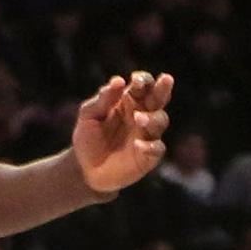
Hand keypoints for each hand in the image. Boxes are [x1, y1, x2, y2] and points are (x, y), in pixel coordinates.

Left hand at [71, 72, 173, 194]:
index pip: (143, 85)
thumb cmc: (88, 139)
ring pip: (161, 120)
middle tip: (166, 79)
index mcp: (129, 102)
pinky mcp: (149, 156)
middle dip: (163, 88)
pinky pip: (157, 148)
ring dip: (152, 117)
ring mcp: (147, 135)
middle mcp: (142, 115)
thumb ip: (103, 99)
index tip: (135, 80)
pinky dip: (150, 146)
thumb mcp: (89, 116)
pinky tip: (137, 145)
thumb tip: (119, 80)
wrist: (84, 170)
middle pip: (159, 98)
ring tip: (139, 118)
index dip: (143, 80)